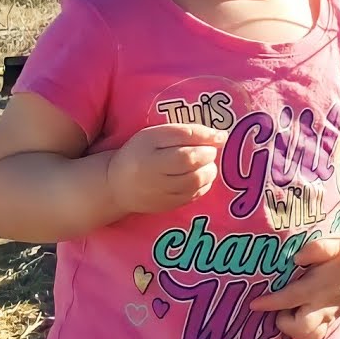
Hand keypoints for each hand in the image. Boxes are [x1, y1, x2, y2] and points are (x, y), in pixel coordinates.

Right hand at [106, 123, 228, 214]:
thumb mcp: (156, 135)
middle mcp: (155, 178)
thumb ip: (188, 132)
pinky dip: (204, 184)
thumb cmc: (139, 152)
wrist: (117, 185)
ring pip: (196, 183)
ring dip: (209, 171)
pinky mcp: (169, 206)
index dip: (206, 144)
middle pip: (192, 168)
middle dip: (208, 156)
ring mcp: (162, 195)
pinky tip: (198, 175)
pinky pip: (195, 195)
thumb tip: (222, 137)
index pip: (185, 153)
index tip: (217, 137)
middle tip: (207, 150)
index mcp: (150, 156)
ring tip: (204, 163)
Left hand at [249, 233, 339, 338]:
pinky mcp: (332, 319)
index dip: (270, 303)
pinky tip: (292, 333)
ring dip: (295, 333)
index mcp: (319, 287)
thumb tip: (298, 256)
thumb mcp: (337, 242)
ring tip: (285, 318)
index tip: (254, 304)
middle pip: (301, 328)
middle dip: (284, 323)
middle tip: (277, 309)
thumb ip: (318, 247)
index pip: (290, 298)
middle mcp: (324, 306)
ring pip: (311, 338)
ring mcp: (329, 315)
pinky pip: (317, 337)